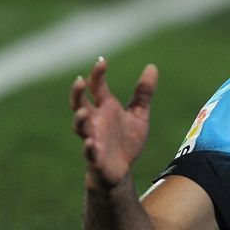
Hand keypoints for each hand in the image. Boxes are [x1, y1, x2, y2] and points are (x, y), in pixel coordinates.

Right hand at [70, 57, 157, 189]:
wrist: (123, 169)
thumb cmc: (127, 139)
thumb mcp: (139, 114)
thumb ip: (144, 93)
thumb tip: (152, 66)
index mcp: (105, 108)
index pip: (97, 87)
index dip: (97, 74)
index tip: (102, 61)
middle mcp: (95, 121)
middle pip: (79, 104)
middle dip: (77, 93)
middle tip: (79, 81)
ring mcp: (93, 138)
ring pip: (80, 127)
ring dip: (79, 119)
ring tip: (82, 111)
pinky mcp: (95, 157)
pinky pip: (89, 152)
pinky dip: (89, 147)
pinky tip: (91, 142)